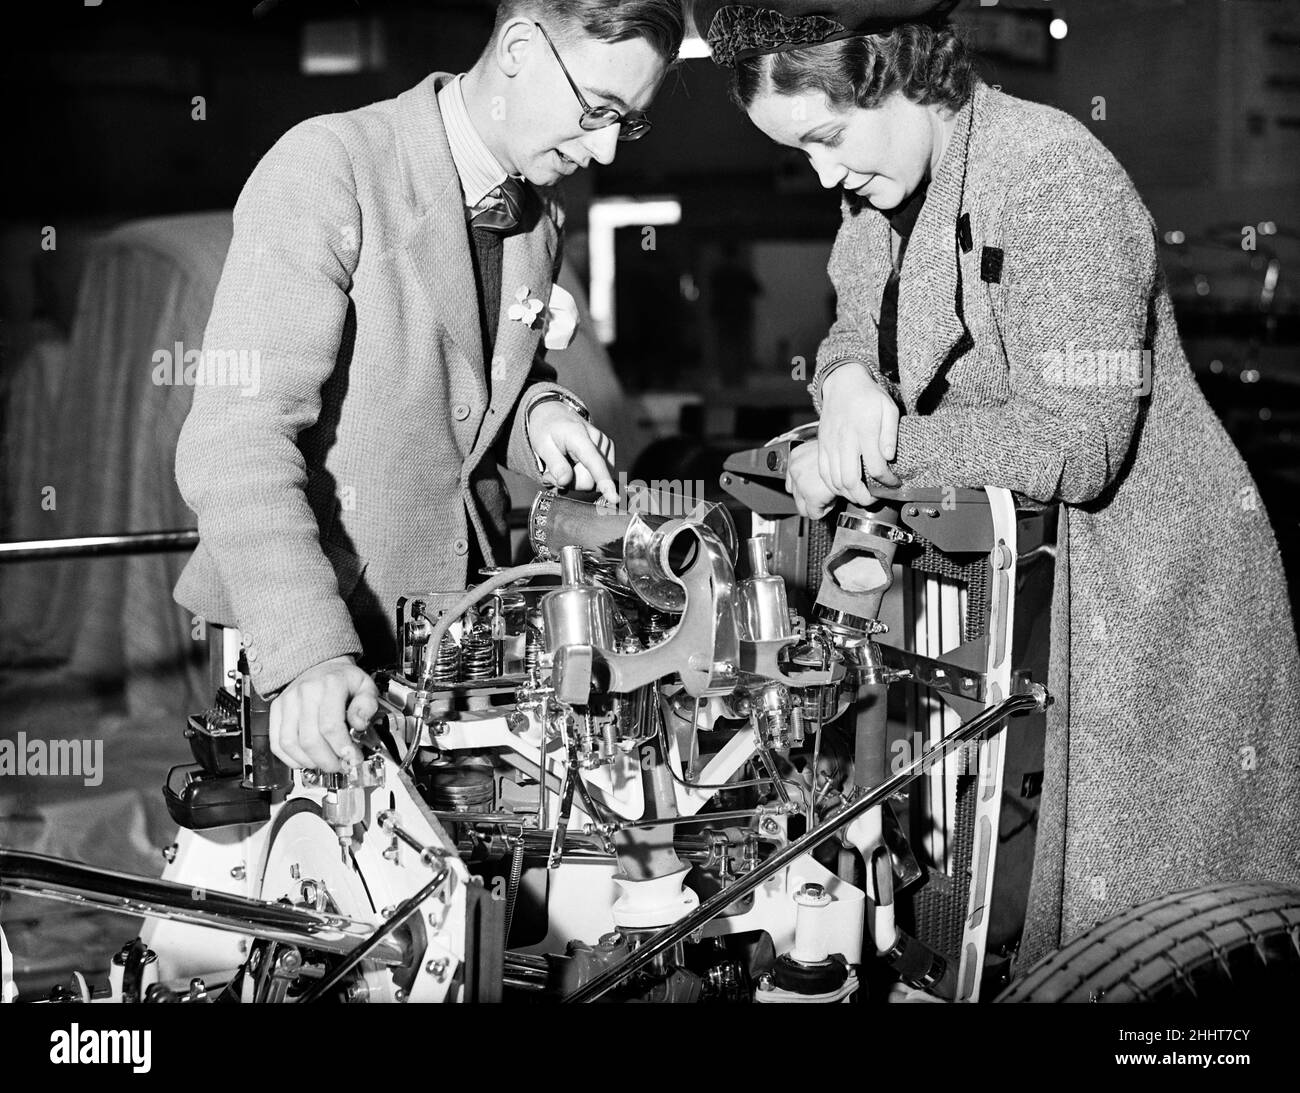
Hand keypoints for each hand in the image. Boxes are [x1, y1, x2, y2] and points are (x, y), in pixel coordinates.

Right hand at [269, 655, 377, 772]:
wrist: (321, 665)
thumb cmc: (343, 679)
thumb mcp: (365, 685)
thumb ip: (368, 704)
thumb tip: (359, 724)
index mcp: (330, 684)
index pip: (331, 725)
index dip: (341, 748)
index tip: (352, 758)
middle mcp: (305, 692)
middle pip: (310, 739)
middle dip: (327, 760)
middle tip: (340, 765)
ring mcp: (287, 702)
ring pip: (290, 743)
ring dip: (309, 762)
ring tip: (324, 764)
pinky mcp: (276, 711)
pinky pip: (276, 742)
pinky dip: (290, 759)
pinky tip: (306, 760)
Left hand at [529, 401, 616, 501]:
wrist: (555, 413)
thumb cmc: (546, 429)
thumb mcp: (541, 445)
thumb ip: (555, 464)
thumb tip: (565, 482)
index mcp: (580, 436)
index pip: (595, 463)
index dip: (604, 482)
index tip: (614, 499)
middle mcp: (598, 440)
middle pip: (591, 480)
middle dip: (572, 482)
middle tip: (553, 473)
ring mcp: (606, 445)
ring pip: (595, 480)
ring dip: (577, 479)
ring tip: (564, 466)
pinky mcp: (609, 451)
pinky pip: (599, 475)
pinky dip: (585, 475)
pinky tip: (574, 465)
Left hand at [785, 440, 836, 519]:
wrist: (853, 454)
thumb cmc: (844, 451)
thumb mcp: (824, 453)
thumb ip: (814, 465)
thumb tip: (814, 477)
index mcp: (796, 456)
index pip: (791, 483)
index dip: (805, 488)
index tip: (816, 488)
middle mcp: (795, 469)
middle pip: (796, 496)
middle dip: (810, 498)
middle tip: (825, 492)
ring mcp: (801, 482)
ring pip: (803, 508)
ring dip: (817, 504)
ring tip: (830, 495)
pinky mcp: (812, 495)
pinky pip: (814, 514)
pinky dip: (824, 511)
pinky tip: (833, 500)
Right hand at [818, 364, 900, 504]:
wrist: (842, 384)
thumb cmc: (869, 397)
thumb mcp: (888, 408)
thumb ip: (890, 433)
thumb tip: (889, 456)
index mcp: (864, 432)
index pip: (876, 468)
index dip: (887, 481)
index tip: (894, 482)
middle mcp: (845, 441)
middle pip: (850, 481)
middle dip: (865, 497)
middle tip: (876, 498)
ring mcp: (830, 445)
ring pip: (835, 481)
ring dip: (849, 494)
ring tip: (862, 495)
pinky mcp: (822, 446)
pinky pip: (823, 474)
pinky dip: (833, 486)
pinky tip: (845, 487)